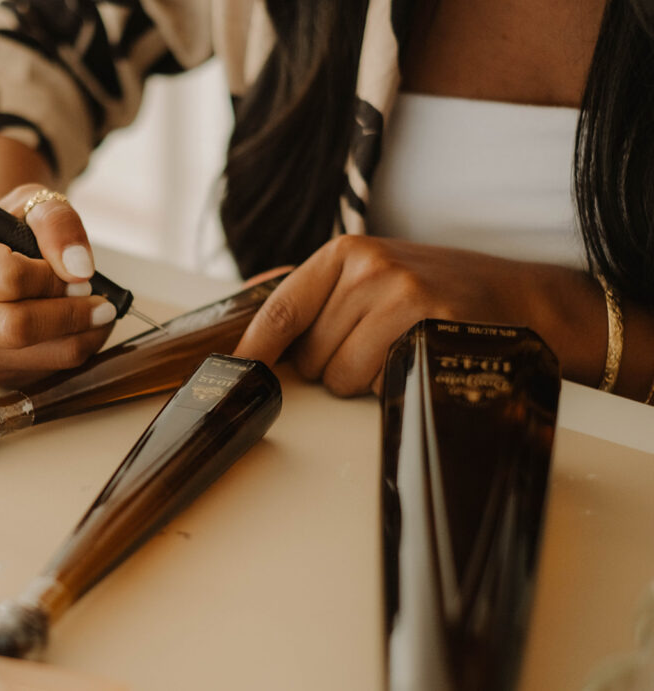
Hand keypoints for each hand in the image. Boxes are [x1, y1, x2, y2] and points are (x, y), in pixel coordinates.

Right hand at [0, 184, 115, 386]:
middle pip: (16, 328)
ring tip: (99, 313)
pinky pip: (44, 372)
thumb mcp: (32, 204)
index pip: (7, 279)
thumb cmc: (7, 230)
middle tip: (100, 302)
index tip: (79, 274)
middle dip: (70, 315)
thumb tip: (80, 268)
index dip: (53, 278)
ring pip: (36, 356)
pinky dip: (74, 351)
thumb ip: (57, 223)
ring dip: (83, 337)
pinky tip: (80, 328)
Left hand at [233, 235, 605, 396]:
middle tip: (373, 344)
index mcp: (343, 252)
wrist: (518, 297)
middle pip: (308, 355)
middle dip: (330, 366)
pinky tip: (414, 360)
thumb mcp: (371, 276)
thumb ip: (314, 294)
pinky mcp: (430, 322)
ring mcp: (400, 292)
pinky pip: (377, 381)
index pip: (281, 308)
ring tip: (396, 351)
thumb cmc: (433, 293)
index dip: (254, 348)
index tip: (235, 371)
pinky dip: (389, 384)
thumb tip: (249, 313)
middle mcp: (367, 266)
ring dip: (360, 380)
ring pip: (339, 376)